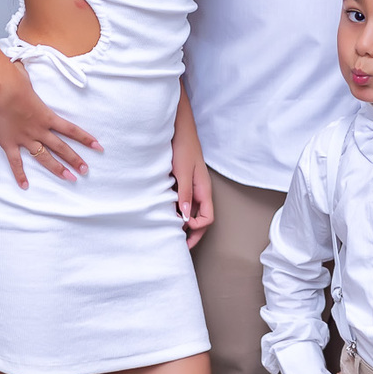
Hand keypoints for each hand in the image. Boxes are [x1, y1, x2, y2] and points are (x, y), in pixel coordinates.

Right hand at [0, 59, 101, 187]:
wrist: (2, 89)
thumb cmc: (16, 80)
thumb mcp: (30, 79)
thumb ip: (31, 79)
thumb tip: (23, 68)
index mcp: (48, 116)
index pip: (73, 130)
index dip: (86, 139)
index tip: (99, 147)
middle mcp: (40, 130)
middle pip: (62, 148)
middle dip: (75, 160)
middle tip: (85, 171)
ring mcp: (26, 138)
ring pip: (45, 157)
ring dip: (58, 169)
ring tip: (70, 178)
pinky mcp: (10, 143)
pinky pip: (16, 162)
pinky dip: (20, 175)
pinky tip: (25, 186)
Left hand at [171, 131, 212, 249]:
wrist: (178, 129)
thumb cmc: (183, 146)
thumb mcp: (182, 171)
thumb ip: (185, 193)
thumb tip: (184, 217)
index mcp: (204, 190)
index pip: (207, 218)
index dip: (197, 227)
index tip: (182, 227)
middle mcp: (200, 192)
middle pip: (200, 219)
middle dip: (191, 234)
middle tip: (178, 245)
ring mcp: (192, 188)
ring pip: (191, 212)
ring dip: (182, 223)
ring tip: (169, 231)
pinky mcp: (183, 183)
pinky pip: (183, 203)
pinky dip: (176, 211)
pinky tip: (165, 214)